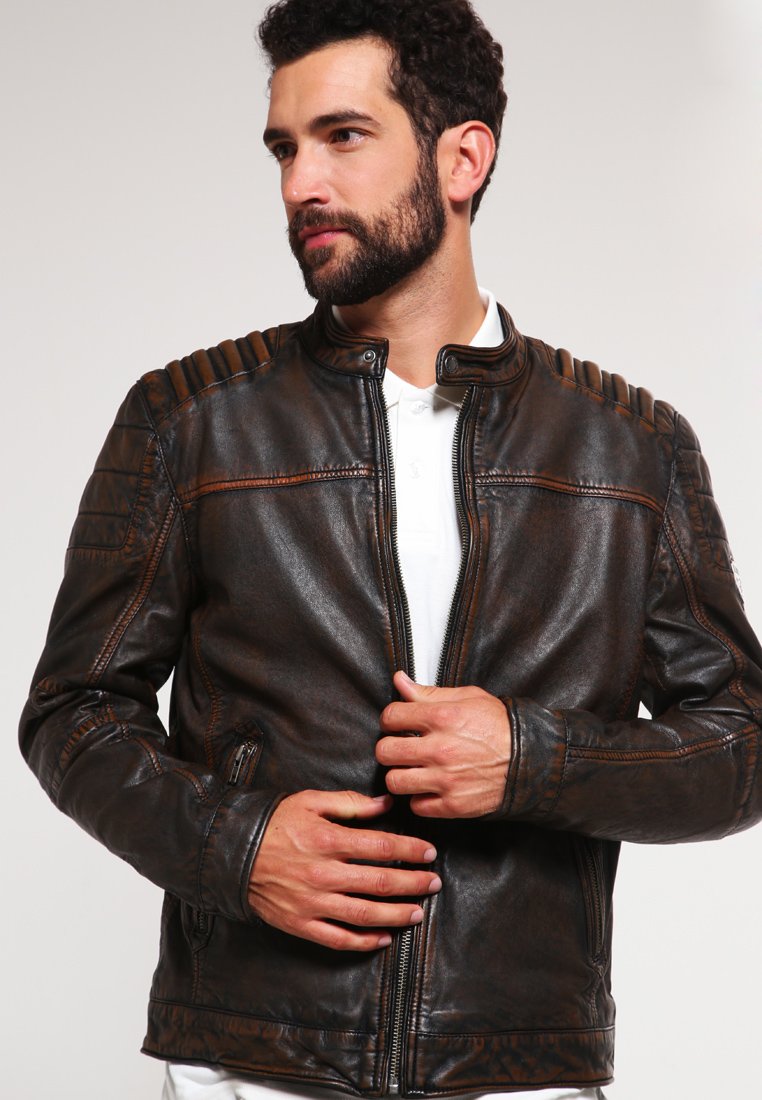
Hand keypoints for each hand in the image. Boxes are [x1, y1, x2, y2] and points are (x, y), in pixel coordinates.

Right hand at [247, 788, 441, 950]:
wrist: (233, 852)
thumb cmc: (275, 823)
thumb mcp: (311, 801)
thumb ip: (351, 803)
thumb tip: (385, 804)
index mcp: (329, 841)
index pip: (382, 846)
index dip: (411, 850)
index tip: (429, 852)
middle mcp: (324, 874)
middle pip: (380, 882)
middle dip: (413, 883)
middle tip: (434, 884)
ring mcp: (313, 903)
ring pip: (365, 915)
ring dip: (397, 914)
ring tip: (418, 912)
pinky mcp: (301, 924)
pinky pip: (339, 939)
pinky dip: (364, 942)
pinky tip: (384, 938)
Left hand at [376, 670, 511, 817]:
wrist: (532, 759)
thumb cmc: (500, 726)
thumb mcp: (468, 697)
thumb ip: (429, 692)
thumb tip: (399, 681)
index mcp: (442, 717)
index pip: (391, 716)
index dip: (390, 719)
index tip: (397, 723)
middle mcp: (440, 749)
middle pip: (385, 751)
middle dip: (390, 748)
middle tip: (401, 748)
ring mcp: (446, 779)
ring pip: (395, 781)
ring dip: (401, 775)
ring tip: (413, 769)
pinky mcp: (453, 804)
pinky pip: (416, 806)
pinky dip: (420, 799)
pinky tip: (430, 787)